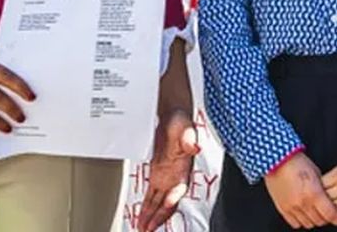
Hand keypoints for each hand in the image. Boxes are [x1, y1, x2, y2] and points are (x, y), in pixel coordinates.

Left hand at [137, 109, 199, 231]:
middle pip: (168, 201)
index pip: (180, 187)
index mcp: (184, 167)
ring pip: (159, 202)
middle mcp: (176, 176)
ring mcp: (166, 178)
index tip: (168, 205)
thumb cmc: (180, 121)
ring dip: (151, 217)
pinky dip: (146, 208)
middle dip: (159, 217)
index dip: (174, 197)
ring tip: (142, 229)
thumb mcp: (184, 126)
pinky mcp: (157, 176)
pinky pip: (152, 196)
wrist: (173, 117)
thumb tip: (194, 146)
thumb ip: (189, 137)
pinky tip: (141, 217)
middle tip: (148, 228)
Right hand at [264, 152, 336, 227]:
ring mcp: (292, 207)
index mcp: (314, 193)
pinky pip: (295, 223)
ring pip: (308, 224)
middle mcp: (303, 203)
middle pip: (320, 221)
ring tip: (316, 212)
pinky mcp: (282, 208)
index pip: (330, 214)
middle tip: (329, 213)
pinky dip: (301, 221)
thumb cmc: (297, 162)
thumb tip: (330, 199)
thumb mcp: (317, 173)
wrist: (277, 160)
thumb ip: (323, 189)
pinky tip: (304, 213)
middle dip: (327, 218)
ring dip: (314, 220)